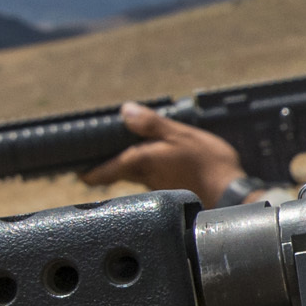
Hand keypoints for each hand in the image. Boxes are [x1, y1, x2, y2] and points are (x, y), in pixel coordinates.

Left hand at [83, 105, 240, 205]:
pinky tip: (159, 160)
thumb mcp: (179, 135)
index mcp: (139, 162)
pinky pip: (151, 177)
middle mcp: (143, 178)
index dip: (86, 171)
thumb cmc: (206, 164)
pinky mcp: (171, 189)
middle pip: (115, 173)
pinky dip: (149, 168)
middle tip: (96, 155)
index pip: (101, 173)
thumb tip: (125, 111)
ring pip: (133, 175)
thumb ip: (151, 125)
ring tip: (129, 150)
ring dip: (128, 165)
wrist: (230, 194)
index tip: (75, 169)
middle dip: (105, 165)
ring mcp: (157, 186)